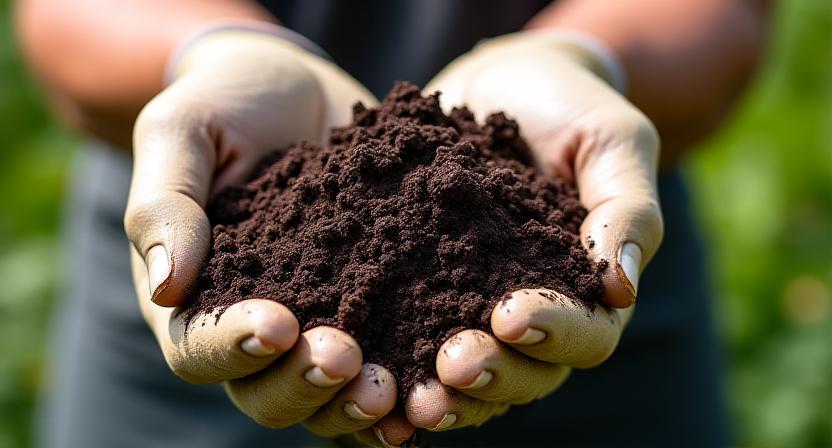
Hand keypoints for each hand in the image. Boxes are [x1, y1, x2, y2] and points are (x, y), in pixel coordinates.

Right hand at [124, 28, 408, 441]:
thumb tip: (165, 286)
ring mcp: (318, 322)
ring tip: (393, 387)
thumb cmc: (226, 102)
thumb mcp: (183, 131)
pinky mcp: (374, 308)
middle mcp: (255, 326)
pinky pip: (385, 364)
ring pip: (326, 398)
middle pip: (265, 393)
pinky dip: (407, 385)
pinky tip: (435, 384)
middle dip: (304, 386)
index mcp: (195, 295)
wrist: (297, 90)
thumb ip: (165, 203)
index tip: (277, 325)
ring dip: (355, 404)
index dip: (233, 347)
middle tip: (346, 360)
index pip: (198, 349)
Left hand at [404, 31, 662, 430]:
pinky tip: (362, 376)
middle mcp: (533, 314)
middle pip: (525, 375)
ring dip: (440, 393)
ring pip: (468, 379)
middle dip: (491, 375)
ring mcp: (474, 309)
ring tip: (404, 396)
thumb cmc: (569, 107)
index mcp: (587, 289)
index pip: (587, 336)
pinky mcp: (421, 294)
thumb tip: (620, 287)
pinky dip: (393, 368)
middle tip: (451, 364)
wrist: (500, 84)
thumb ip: (626, 208)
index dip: (555, 334)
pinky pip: (410, 343)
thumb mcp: (611, 140)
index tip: (513, 314)